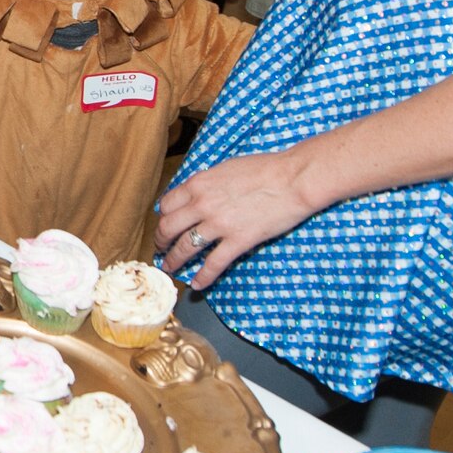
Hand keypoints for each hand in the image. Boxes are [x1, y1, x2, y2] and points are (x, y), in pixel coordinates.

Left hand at [155, 151, 317, 289]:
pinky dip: (203, 276)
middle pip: (169, 228)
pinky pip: (213, 264)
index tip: (164, 224)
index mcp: (199, 183)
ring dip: (174, 261)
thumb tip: (198, 193)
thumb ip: (208, 183)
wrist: (292, 179)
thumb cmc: (264, 168)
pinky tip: (197, 284)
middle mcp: (202, 204)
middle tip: (160, 249)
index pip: (167, 204)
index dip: (162, 217)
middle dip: (161, 241)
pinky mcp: (238, 241)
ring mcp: (219, 224)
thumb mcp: (226, 168)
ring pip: (185, 247)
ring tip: (170, 268)